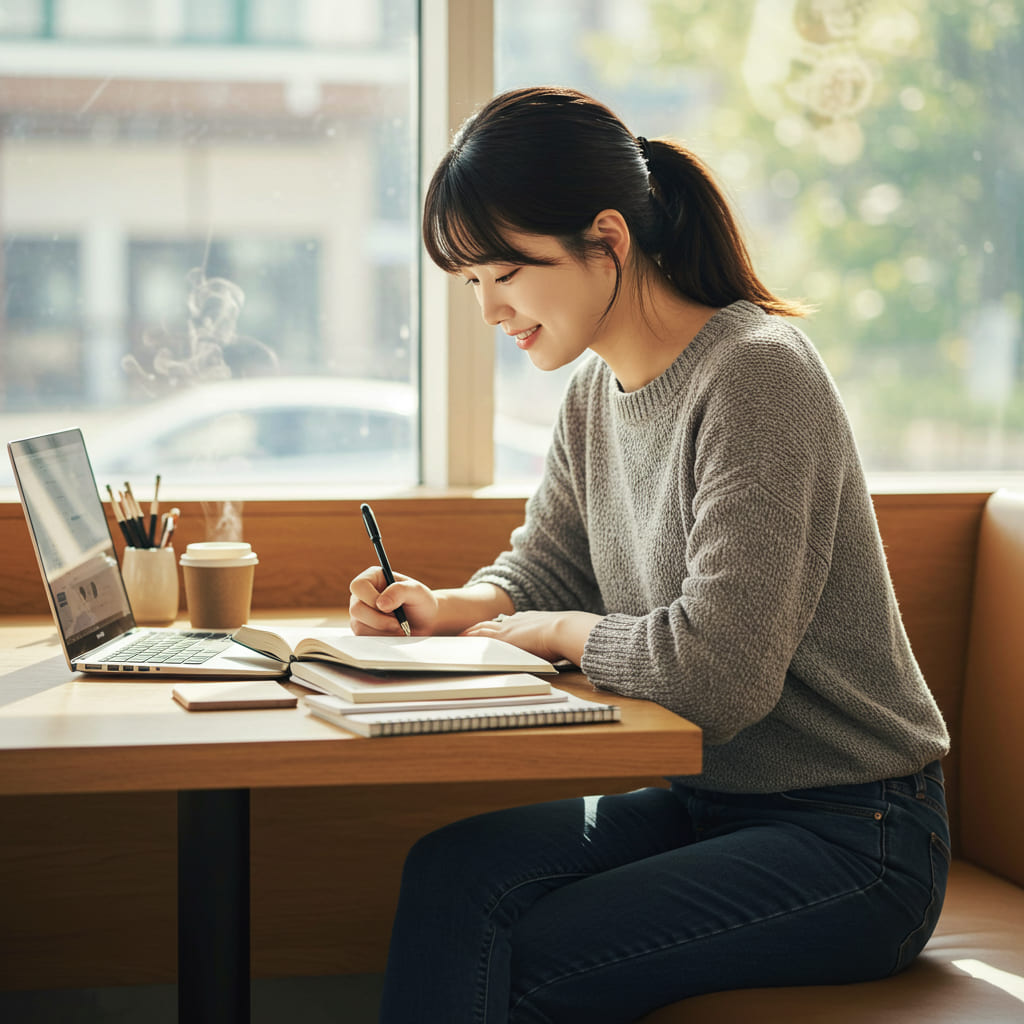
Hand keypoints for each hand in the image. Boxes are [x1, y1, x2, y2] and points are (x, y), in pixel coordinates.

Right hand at [348, 567, 438, 635]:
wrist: (425, 622)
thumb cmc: (421, 602)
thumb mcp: (416, 591)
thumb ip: (399, 591)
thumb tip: (380, 603)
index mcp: (372, 577)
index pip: (358, 586)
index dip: (371, 598)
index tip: (390, 608)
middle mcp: (362, 594)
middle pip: (356, 609)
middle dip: (379, 620)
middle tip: (399, 623)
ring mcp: (360, 613)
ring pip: (359, 625)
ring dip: (383, 630)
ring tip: (400, 626)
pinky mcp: (362, 629)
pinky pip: (364, 637)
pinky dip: (382, 638)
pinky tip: (394, 633)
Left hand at [462, 610, 602, 665]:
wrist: (563, 629)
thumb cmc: (565, 634)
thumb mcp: (555, 633)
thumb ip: (548, 638)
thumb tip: (556, 644)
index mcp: (527, 620)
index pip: (505, 624)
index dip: (493, 627)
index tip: (486, 630)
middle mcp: (514, 622)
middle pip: (489, 625)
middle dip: (475, 629)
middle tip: (463, 634)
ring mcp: (507, 629)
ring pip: (481, 630)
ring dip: (468, 634)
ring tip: (457, 638)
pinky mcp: (503, 639)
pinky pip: (479, 637)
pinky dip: (469, 639)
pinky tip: (461, 643)